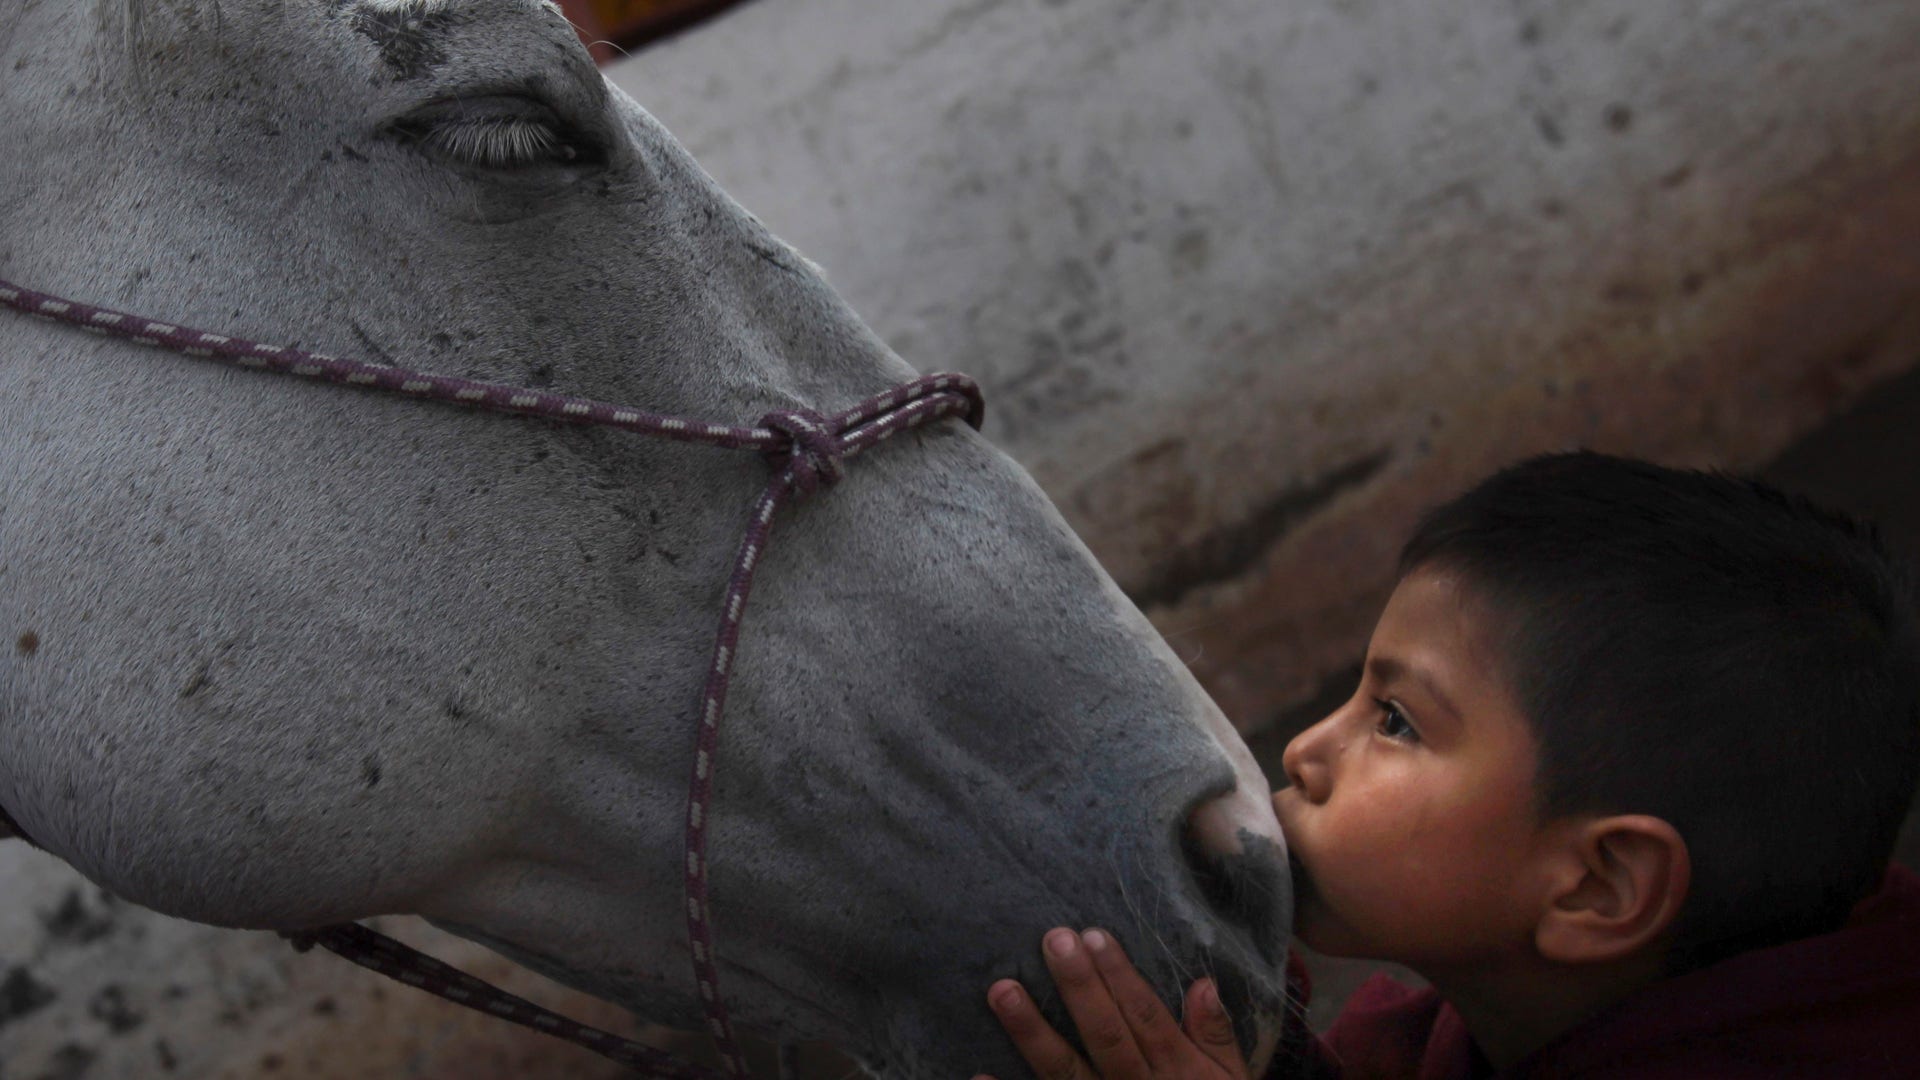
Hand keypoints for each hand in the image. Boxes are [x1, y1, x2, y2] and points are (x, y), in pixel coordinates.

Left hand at [974, 927, 1250, 1079]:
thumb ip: (1217, 1037)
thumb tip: (1202, 984)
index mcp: (1175, 1071)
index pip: (1145, 1017)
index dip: (1121, 977)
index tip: (1094, 935)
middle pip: (1105, 1036)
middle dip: (1079, 988)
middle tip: (1054, 940)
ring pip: (1065, 1072)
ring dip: (1032, 1032)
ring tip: (1002, 990)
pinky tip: (979, 1076)